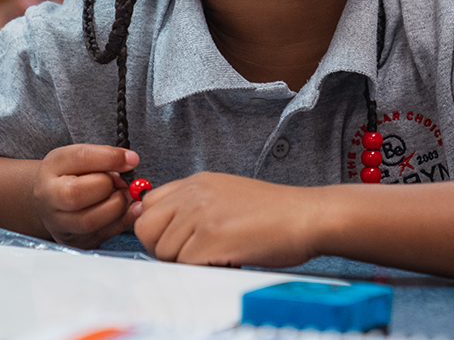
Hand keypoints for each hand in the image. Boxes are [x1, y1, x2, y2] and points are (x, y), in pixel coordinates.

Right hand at [33, 144, 139, 248]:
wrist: (52, 200)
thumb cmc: (70, 175)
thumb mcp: (81, 158)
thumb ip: (105, 157)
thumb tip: (130, 162)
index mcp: (51, 168)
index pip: (80, 158)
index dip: (110, 158)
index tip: (132, 160)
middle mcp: (49, 198)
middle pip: (75, 195)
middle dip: (108, 186)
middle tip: (122, 182)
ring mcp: (59, 224)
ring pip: (89, 221)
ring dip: (117, 206)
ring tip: (124, 195)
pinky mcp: (75, 241)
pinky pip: (102, 235)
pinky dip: (122, 221)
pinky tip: (129, 209)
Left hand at [133, 172, 320, 267]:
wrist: (308, 216)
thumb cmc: (275, 213)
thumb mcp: (227, 195)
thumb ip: (193, 205)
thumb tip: (163, 228)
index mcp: (197, 182)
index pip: (148, 205)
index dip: (157, 229)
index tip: (175, 240)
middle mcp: (194, 193)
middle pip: (146, 228)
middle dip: (163, 248)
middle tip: (194, 254)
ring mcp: (201, 214)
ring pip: (164, 252)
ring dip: (187, 262)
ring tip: (218, 254)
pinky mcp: (211, 238)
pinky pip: (184, 265)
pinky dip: (202, 270)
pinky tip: (226, 259)